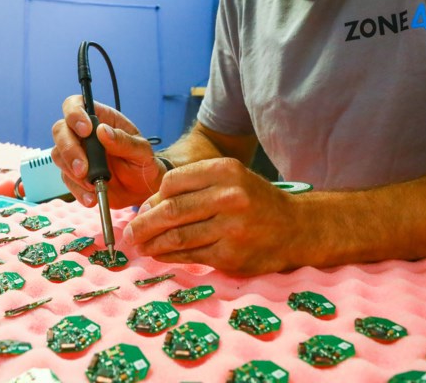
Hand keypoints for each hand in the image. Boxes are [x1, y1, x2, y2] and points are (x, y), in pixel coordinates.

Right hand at [51, 96, 164, 208]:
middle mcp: (83, 134)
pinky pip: (66, 179)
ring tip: (92, 185)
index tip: (85, 130)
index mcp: (100, 118)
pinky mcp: (74, 174)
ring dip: (71, 171)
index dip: (74, 113)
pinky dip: (77, 190)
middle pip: (60, 130)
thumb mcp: (141, 150)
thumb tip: (102, 131)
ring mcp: (76, 154)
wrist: (142, 188)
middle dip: (69, 149)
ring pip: (58, 155)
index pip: (75, 104)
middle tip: (83, 168)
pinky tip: (91, 197)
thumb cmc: (142, 162)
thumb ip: (124, 141)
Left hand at [123, 158, 301, 274]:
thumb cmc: (255, 202)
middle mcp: (229, 195)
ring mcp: (231, 227)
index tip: (141, 210)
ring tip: (141, 246)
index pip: (173, 182)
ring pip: (178, 236)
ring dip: (152, 243)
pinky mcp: (231, 254)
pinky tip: (161, 255)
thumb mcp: (230, 180)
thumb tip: (147, 207)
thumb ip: (193, 188)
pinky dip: (170, 256)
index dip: (153, 198)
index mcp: (225, 170)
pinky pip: (190, 255)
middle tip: (130, 233)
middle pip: (171, 210)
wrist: (296, 228)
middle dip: (144, 224)